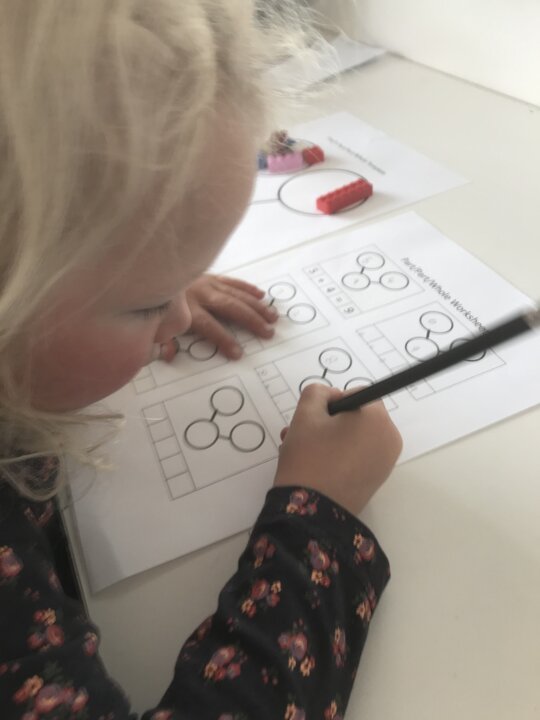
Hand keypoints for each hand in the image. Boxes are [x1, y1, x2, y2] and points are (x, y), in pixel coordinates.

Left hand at [162, 274, 277, 360]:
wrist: (149, 273)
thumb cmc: (154, 305)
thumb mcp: (155, 326)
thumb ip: (163, 342)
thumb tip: (168, 355)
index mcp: (186, 308)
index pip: (209, 325)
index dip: (224, 339)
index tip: (238, 353)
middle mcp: (200, 293)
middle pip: (229, 307)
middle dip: (250, 320)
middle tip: (267, 332)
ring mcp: (207, 282)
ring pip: (235, 294)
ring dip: (256, 306)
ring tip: (272, 317)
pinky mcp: (210, 275)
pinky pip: (232, 281)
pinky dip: (247, 288)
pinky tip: (261, 295)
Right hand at [274, 384, 401, 514]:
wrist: (311, 514)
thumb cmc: (309, 458)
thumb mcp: (305, 415)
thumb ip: (317, 393)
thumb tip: (331, 397)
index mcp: (377, 419)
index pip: (358, 393)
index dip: (333, 400)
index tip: (315, 417)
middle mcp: (389, 439)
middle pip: (358, 416)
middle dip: (329, 420)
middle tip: (303, 432)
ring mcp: (385, 462)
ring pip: (355, 436)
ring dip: (329, 437)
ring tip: (301, 449)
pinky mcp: (376, 480)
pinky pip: (358, 455)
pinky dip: (338, 454)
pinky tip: (314, 463)